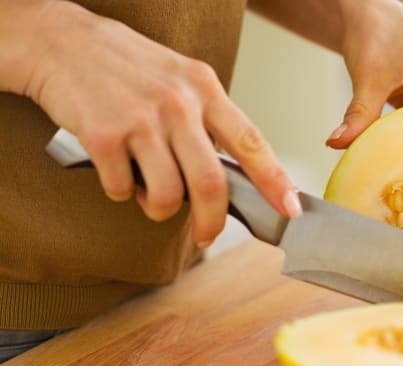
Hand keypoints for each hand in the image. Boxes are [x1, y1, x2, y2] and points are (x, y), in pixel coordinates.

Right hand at [9, 1, 300, 247]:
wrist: (61, 41)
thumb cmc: (127, 66)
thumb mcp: (180, 79)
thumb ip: (208, 121)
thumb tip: (236, 174)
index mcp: (205, 89)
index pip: (251, 142)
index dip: (275, 181)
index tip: (289, 209)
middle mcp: (178, 103)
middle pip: (210, 183)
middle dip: (211, 221)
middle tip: (205, 235)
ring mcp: (141, 118)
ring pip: (167, 195)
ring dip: (158, 208)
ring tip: (147, 192)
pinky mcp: (104, 134)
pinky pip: (122, 189)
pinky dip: (120, 192)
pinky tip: (116, 172)